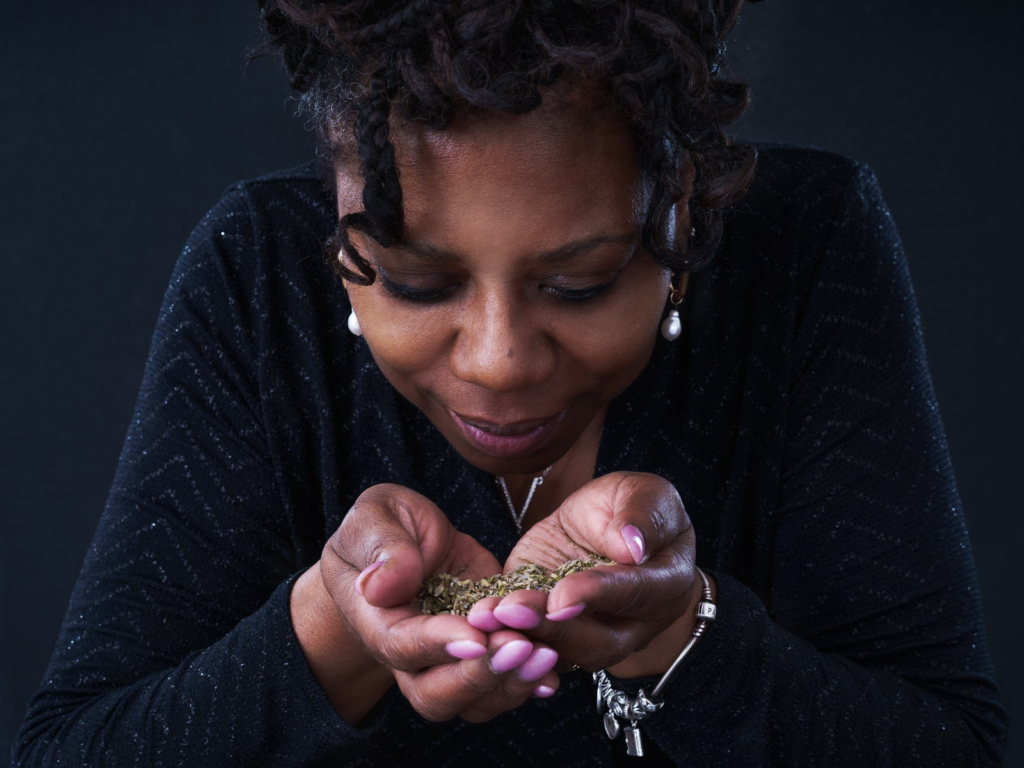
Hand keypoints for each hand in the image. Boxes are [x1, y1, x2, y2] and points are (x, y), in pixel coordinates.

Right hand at [318, 483, 561, 721]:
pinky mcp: (484, 648)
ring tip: (544, 655)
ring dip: (510, 684)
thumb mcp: (377, 518)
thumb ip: (383, 548)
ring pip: (473, 700)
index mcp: (376, 622)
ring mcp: (450, 659)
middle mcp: (411, 655)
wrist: (408, 537)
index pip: (403, 646)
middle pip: (436, 694)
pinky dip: (528, 682)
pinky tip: (552, 672)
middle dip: (480, 677)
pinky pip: (501, 683)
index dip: (439, 645)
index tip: (476, 636)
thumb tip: (378, 585)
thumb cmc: (385, 527)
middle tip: (519, 647)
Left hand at [466, 472, 698, 674]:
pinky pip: (534, 647)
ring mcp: (594, 636)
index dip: (597, 595)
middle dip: (551, 628)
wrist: (603, 523)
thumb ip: (640, 515)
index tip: (563, 596)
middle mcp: (634, 623)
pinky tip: (479, 621)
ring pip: (563, 652)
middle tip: (511, 610)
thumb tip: (633, 546)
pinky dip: (506, 638)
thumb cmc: (631, 506)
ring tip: (488, 616)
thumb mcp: (641, 493)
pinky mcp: (554, 633)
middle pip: (597, 641)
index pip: (633, 594)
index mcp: (665, 584)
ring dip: (524, 637)